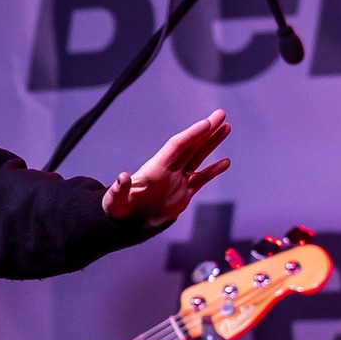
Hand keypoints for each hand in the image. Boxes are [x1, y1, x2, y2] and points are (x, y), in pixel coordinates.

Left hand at [101, 109, 231, 223]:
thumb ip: (119, 190)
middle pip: (190, 146)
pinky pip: (201, 179)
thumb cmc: (117, 210)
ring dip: (212, 143)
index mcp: (154, 169)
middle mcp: (167, 171)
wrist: (125, 225)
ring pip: (198, 158)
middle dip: (206, 131)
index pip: (176, 146)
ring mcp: (176, 181)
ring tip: (226, 127)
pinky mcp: (182, 194)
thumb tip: (122, 177)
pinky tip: (225, 162)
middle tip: (221, 114)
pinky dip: (213, 171)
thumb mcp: (114, 201)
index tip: (207, 123)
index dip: (192, 134)